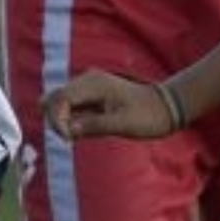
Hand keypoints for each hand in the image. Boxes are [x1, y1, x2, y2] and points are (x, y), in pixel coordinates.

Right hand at [46, 70, 179, 141]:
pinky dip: (69, 120)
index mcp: (94, 84)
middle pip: (53, 98)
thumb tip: (69, 130)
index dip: (57, 120)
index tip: (69, 139)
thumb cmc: (148, 116)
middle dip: (55, 120)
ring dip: (61, 120)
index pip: (59, 99)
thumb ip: (95, 126)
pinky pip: (70, 107)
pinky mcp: (90, 96)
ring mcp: (87, 87)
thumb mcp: (124, 124)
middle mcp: (87, 81)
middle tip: (72, 139)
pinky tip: (82, 130)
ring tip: (77, 136)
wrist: (166, 107)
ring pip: (58, 103)